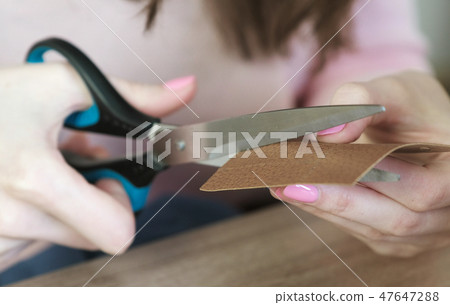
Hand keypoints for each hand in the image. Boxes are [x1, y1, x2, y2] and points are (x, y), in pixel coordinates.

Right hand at [0, 63, 195, 270]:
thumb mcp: (61, 84)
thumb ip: (132, 95)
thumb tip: (188, 89)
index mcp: (33, 179)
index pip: (114, 233)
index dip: (119, 205)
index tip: (103, 178)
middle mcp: (5, 218)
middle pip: (89, 237)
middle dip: (89, 203)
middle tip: (66, 168)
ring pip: (54, 242)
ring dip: (57, 211)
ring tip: (34, 173)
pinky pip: (24, 248)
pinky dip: (31, 221)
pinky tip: (16, 189)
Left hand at [272, 71, 449, 256]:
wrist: (417, 129)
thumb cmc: (414, 109)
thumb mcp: (396, 89)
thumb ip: (365, 100)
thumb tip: (328, 131)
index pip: (422, 190)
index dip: (373, 181)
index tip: (323, 167)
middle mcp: (448, 212)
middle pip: (395, 220)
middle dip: (338, 201)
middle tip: (288, 183)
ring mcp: (426, 231)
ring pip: (374, 231)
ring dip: (325, 209)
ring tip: (284, 186)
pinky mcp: (399, 237)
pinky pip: (364, 232)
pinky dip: (330, 213)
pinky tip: (300, 194)